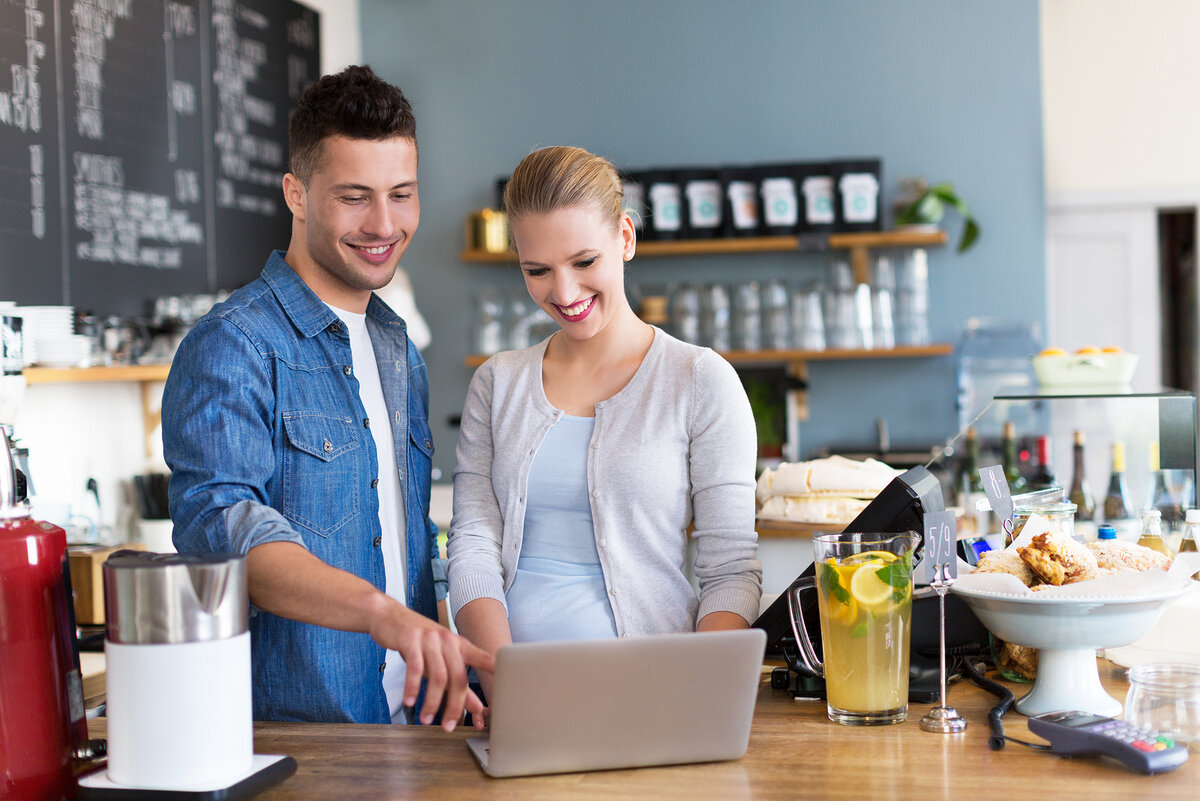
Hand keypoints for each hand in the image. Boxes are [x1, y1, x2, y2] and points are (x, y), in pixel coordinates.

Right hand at [370, 604, 494, 731]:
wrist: (389, 616)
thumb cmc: (418, 641)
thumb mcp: (439, 658)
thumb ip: (456, 682)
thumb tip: (477, 708)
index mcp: (459, 644)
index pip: (484, 658)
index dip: (497, 672)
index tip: (506, 689)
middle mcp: (448, 641)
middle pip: (458, 678)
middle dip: (456, 706)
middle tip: (449, 726)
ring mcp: (429, 639)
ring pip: (437, 676)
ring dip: (432, 702)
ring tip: (426, 719)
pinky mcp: (410, 640)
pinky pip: (414, 668)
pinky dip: (412, 688)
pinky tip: (410, 702)